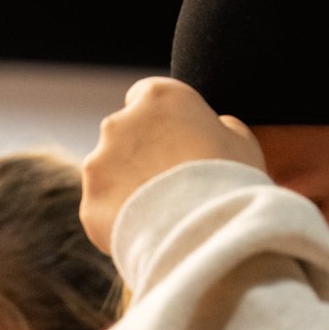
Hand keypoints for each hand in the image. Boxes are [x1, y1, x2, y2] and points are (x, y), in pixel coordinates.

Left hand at [81, 77, 266, 254]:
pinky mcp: (90, 204)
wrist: (206, 231)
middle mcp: (118, 124)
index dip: (157, 120)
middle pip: (122, 136)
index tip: (170, 139)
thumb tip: (210, 129)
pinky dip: (119, 221)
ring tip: (159, 213)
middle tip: (167, 183)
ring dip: (125, 188)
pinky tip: (147, 233)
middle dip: (137, 155)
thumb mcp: (238, 139)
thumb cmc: (231, 180)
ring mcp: (98, 165)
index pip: (143, 96)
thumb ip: (215, 126)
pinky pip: (104, 211)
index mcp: (157, 97)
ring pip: (107, 175)